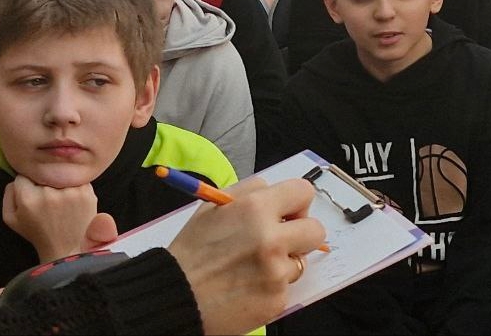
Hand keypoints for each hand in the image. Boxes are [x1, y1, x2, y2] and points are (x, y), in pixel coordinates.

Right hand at [3, 176, 117, 263]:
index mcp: (28, 199)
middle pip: (43, 174)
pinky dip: (74, 186)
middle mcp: (49, 193)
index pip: (24, 175)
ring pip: (61, 175)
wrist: (67, 248)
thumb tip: (17, 177)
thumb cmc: (38, 233)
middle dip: (43, 183)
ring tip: (61, 202)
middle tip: (48, 200)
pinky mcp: (87, 192)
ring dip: (60, 184)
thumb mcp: (11, 219)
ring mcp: (70, 192)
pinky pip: (77, 179)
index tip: (32, 194)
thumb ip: (8, 194)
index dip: (27, 184)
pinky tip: (72, 201)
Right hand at [168, 178, 324, 335]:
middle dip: (300, 234)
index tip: (287, 214)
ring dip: (283, 263)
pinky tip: (249, 287)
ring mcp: (276, 272)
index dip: (296, 203)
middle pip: (316, 229)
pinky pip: (287, 287)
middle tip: (278, 241)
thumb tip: (276, 190)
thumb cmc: (191, 252)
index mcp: (256, 209)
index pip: (303, 192)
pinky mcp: (277, 300)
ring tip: (253, 268)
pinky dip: (272, 287)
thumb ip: (249, 192)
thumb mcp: (213, 207)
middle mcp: (271, 239)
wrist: (174, 298)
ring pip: (300, 261)